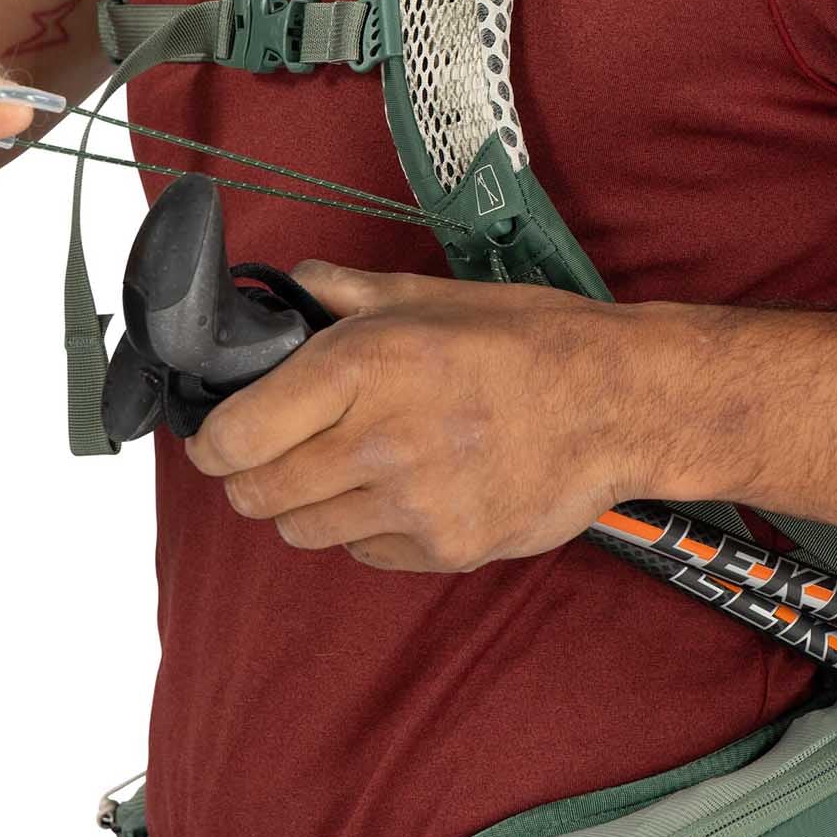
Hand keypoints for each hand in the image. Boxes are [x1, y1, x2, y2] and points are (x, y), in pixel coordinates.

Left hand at [183, 262, 644, 571]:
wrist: (621, 402)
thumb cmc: (533, 340)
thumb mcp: (439, 297)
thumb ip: (352, 296)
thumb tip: (296, 284)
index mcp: (365, 364)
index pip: (234, 436)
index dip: (215, 439)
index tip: (224, 435)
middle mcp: (379, 440)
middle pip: (256, 494)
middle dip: (255, 475)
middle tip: (280, 454)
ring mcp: (413, 504)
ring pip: (303, 530)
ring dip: (311, 503)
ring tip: (353, 468)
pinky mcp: (445, 548)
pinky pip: (365, 552)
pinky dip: (370, 528)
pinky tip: (408, 491)